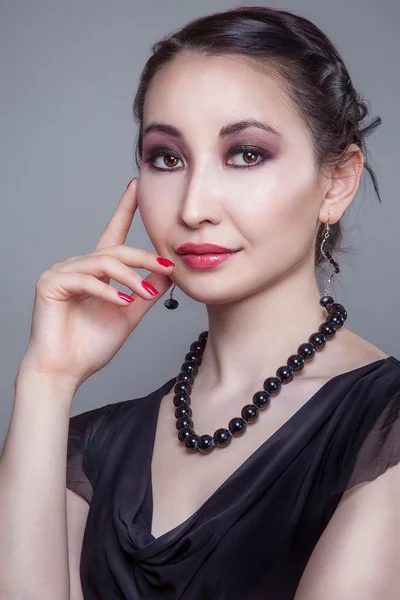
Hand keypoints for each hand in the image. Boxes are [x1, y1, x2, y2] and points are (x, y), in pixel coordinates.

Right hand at [17, 179, 174, 388]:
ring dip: (130, 277)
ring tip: (146, 294)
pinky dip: (107, 291)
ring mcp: (61, 272)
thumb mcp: (130, 312)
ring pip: (103, 262)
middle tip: (169, 267)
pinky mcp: (50, 284)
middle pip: (115, 249)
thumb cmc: (92, 344)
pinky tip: (123, 302)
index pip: (113, 233)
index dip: (124, 209)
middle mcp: (77, 265)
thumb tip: (170, 273)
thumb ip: (147, 291)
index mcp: (95, 271)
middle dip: (144, 258)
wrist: (65, 371)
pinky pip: (85, 279)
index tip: (136, 187)